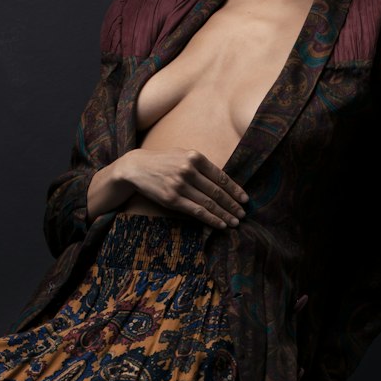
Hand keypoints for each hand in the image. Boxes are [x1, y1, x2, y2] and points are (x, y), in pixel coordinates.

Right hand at [91, 149, 248, 228]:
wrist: (136, 167)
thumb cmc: (163, 162)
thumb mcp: (183, 155)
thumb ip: (201, 165)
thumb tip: (222, 181)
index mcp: (195, 157)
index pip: (221, 177)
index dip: (235, 190)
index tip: (245, 199)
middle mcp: (189, 170)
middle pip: (217, 192)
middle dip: (233, 205)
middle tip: (243, 214)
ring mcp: (180, 185)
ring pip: (209, 203)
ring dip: (225, 214)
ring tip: (235, 222)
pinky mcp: (172, 199)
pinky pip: (197, 211)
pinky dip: (211, 219)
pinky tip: (221, 224)